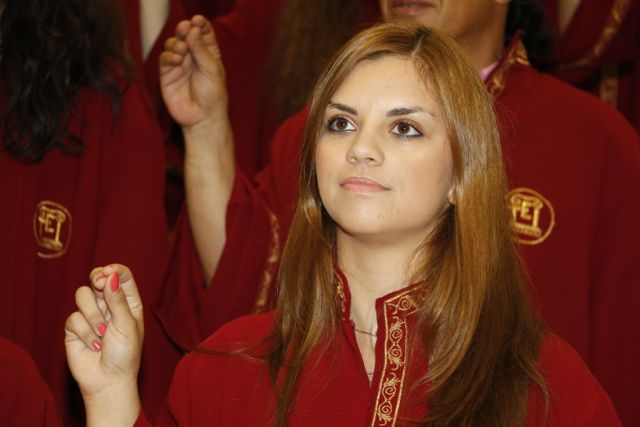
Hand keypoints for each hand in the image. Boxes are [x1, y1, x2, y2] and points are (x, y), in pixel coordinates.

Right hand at [65, 264, 142, 425]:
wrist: (108, 381)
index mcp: (127, 302)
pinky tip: (94, 345)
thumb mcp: (127, 324)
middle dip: (97, 279)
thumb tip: (110, 275)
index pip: (121, 276)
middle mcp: (109, 305)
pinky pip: (73, 317)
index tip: (108, 272)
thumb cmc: (125, 354)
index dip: (114, 270)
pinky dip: (85, 332)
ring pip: (83, 295)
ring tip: (103, 333)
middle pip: (98, 277)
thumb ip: (117, 299)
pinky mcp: (75, 328)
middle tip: (100, 285)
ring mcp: (91, 315)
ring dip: (93, 314)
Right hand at [160, 15, 227, 129]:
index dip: (200, 25)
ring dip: (176, 43)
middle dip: (184, 30)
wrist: (202, 118)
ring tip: (182, 49)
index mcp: (209, 55)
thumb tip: (192, 30)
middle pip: (186, 36)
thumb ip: (200, 49)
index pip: (203, 34)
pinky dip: (169, 56)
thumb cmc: (213, 96)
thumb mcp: (211, 70)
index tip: (197, 20)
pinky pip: (165, 59)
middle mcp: (193, 58)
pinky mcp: (168, 75)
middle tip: (185, 28)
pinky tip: (176, 60)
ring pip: (173, 45)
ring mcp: (180, 66)